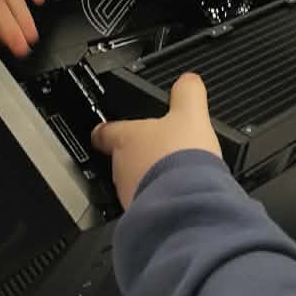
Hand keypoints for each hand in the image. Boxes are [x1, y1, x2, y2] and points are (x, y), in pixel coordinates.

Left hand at [92, 73, 221, 206]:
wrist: (186, 204)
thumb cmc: (180, 159)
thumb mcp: (191, 114)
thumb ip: (187, 93)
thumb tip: (188, 80)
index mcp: (127, 138)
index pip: (104, 131)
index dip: (105, 129)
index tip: (104, 129)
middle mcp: (121, 167)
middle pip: (121, 158)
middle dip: (137, 156)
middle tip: (157, 152)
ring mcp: (129, 194)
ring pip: (134, 183)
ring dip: (149, 180)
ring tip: (173, 177)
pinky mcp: (143, 216)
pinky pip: (148, 205)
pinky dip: (160, 200)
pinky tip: (178, 197)